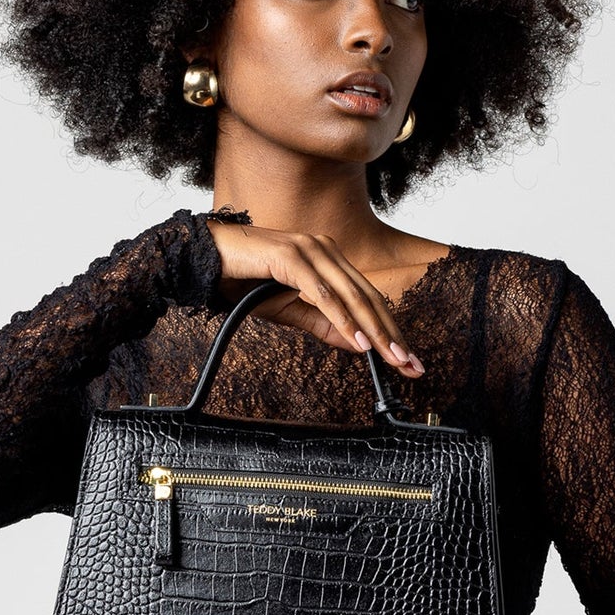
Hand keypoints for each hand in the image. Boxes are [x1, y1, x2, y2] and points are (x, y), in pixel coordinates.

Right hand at [203, 218, 425, 380]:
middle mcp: (324, 250)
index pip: (369, 297)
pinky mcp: (290, 257)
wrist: (205, 259)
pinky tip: (357, 340)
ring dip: (373, 330)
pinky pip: (321, 294)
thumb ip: (323, 324)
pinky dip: (342, 319)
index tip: (406, 358)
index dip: (390, 329)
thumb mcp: (289, 310)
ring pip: (351, 295)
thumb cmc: (243, 280)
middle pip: (368, 297)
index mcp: (328, 259)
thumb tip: (359, 344)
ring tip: (390, 357)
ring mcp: (309, 250)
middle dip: (391, 334)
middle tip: (410, 364)